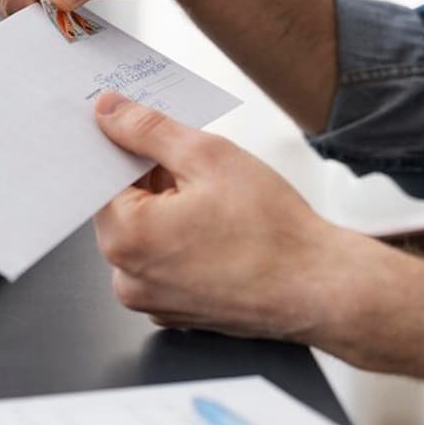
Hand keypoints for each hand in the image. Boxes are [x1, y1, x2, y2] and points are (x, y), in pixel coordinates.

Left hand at [92, 92, 382, 343]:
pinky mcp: (175, 312)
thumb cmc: (274, 232)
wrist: (321, 290)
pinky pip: (164, 263)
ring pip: (145, 235)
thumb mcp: (208, 156)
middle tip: (202, 173)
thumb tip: (110, 113)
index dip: (131, 150)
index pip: (102, 177)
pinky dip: (183, 243)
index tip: (153, 137)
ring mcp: (151, 301)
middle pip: (123, 208)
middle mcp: (127, 279)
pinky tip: (221, 234)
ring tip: (219, 208)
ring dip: (171, 211)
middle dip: (155, 181)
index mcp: (125, 240)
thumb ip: (149, 130)